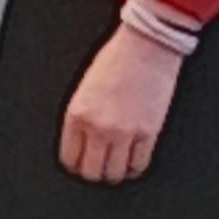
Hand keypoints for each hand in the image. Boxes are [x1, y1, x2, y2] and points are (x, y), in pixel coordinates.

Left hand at [59, 22, 183, 183]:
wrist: (147, 45)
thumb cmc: (117, 58)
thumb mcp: (84, 88)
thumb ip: (81, 117)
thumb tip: (82, 142)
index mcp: (77, 114)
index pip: (69, 158)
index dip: (75, 165)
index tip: (81, 164)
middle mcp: (98, 127)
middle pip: (91, 172)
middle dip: (93, 173)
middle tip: (99, 168)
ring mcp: (124, 132)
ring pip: (114, 174)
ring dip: (114, 173)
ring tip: (116, 165)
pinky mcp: (148, 132)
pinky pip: (139, 165)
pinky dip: (134, 168)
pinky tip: (133, 162)